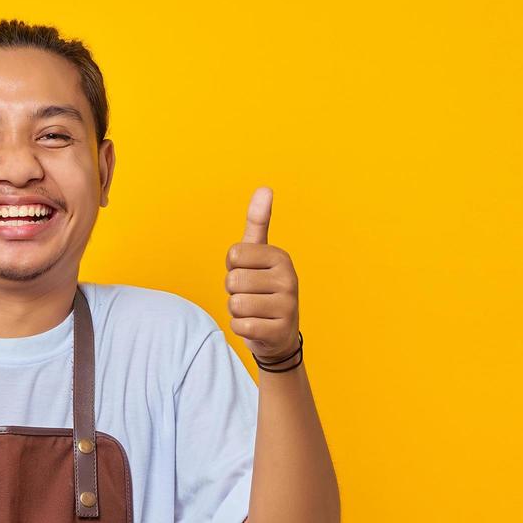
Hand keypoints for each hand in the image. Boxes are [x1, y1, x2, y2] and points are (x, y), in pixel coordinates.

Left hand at [224, 187, 299, 363]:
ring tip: (254, 311)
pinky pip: (241, 326)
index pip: (233, 256)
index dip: (233, 269)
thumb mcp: (259, 255)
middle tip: (251, 296)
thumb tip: (265, 188)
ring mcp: (287, 306)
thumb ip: (258, 223)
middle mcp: (289, 279)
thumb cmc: (261, 289)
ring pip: (235, 304)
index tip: (248, 275)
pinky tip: (256, 326)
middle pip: (233, 281)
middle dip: (234, 292)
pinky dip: (241, 328)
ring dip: (237, 311)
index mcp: (281, 257)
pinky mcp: (280, 330)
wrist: (278, 334)